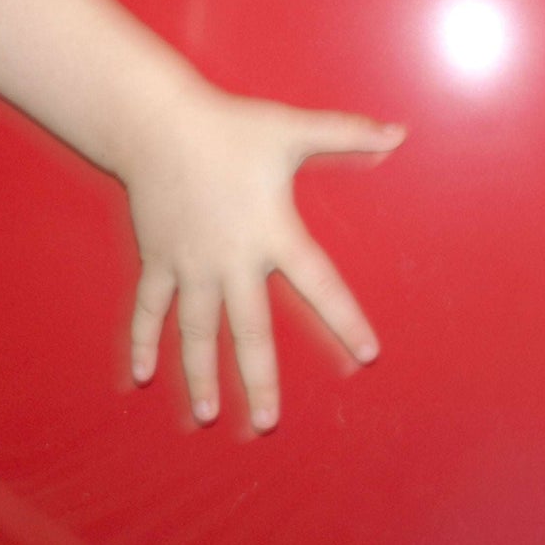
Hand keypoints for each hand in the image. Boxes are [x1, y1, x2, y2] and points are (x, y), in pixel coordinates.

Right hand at [124, 87, 403, 433]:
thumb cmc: (229, 126)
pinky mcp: (158, 257)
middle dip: (259, 379)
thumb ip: (348, 132)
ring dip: (201, 374)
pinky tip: (143, 374)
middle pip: (249, 330)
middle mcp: (231, 258)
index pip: (320, 284)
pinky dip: (143, 340)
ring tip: (207, 414)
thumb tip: (401, 132)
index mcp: (272, 232)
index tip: (368, 353)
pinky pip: (150, 308)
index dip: (345, 318)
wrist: (157, 123)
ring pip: (197, 330)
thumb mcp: (292, 128)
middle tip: (268, 421)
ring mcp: (190, 263)